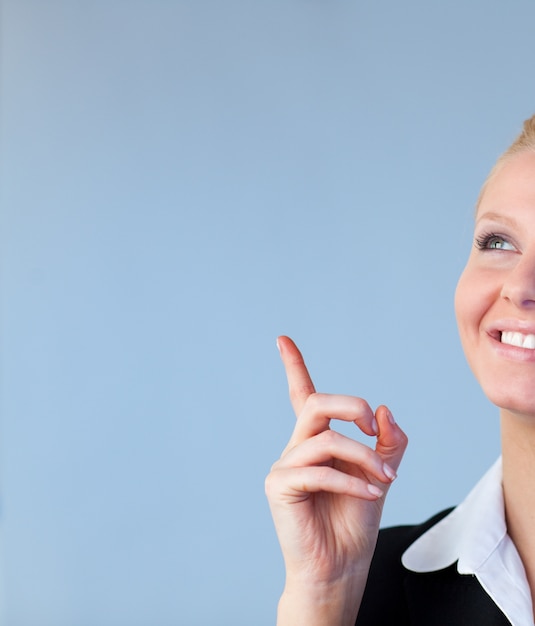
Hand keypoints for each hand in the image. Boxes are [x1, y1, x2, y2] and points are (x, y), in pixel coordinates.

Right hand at [265, 336, 407, 623]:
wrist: (340, 566)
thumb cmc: (355, 520)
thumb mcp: (381, 473)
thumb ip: (387, 441)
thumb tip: (385, 410)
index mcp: (316, 441)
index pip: (301, 395)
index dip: (293, 366)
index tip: (283, 339)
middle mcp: (297, 447)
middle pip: (316, 403)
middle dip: (352, 406)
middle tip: (375, 427)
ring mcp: (285, 466)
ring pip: (325, 437)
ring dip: (364, 454)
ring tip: (385, 477)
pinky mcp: (279, 486)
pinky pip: (319, 469)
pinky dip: (352, 479)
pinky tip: (371, 492)